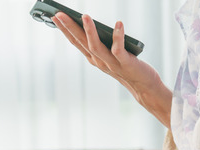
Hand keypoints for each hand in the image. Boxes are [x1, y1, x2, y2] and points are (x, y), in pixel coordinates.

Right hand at [52, 13, 172, 127]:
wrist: (143, 86)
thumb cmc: (127, 66)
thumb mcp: (110, 53)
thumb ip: (102, 41)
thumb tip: (92, 22)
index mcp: (94, 58)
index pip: (76, 41)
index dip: (65, 29)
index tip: (55, 16)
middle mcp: (99, 61)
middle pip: (81, 42)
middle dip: (69, 27)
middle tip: (59, 14)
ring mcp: (111, 63)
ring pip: (96, 47)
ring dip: (90, 31)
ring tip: (85, 16)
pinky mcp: (125, 63)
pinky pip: (119, 49)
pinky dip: (118, 36)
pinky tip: (118, 23)